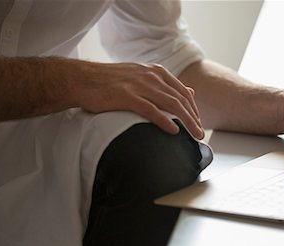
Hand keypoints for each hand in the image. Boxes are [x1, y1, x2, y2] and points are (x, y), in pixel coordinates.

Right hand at [75, 62, 203, 138]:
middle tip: (201, 134)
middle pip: (180, 99)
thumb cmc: (110, 81)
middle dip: (194, 118)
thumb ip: (165, 84)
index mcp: (156, 72)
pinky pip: (151, 110)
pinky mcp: (127, 96)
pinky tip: (174, 131)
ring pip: (171, 105)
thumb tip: (190, 91)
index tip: (198, 123)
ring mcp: (139, 85)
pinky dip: (165, 121)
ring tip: (195, 135)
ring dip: (186, 121)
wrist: (82, 79)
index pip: (183, 92)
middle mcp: (151, 76)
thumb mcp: (141, 76)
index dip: (193, 109)